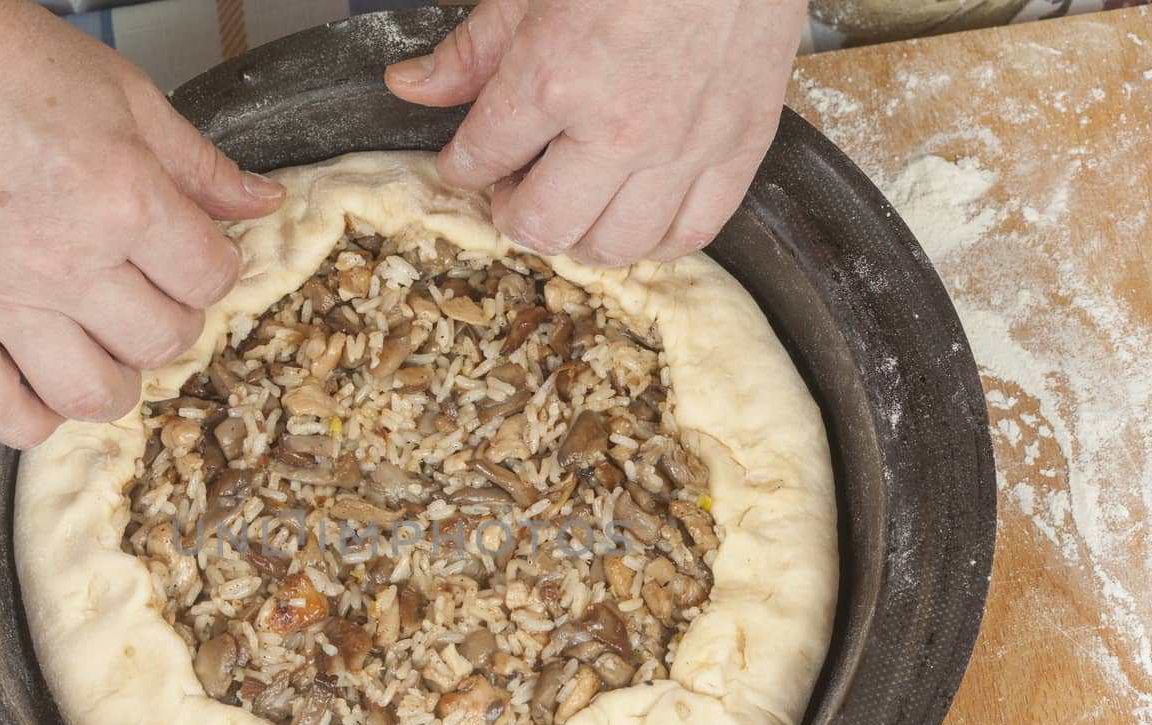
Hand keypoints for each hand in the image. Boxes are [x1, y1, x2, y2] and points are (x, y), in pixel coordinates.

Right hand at [0, 2, 282, 446]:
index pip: (210, 281)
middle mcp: (67, 261)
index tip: (191, 259)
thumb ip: (200, 165)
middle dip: (170, 324)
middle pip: (160, 343)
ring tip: (103, 347)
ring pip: (91, 395)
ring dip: (114, 381)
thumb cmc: (8, 65)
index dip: (213, 272)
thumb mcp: (130, 97)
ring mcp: (3, 296)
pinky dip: (25, 419)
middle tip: (149, 296)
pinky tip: (41, 392)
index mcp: (123, 201)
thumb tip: (264, 204)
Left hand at [385, 0, 804, 266]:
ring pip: (613, 248)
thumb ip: (473, 49)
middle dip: (513, 213)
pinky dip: (654, 239)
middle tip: (516, 185)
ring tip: (573, 199)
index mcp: (556, 78)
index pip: (481, 160)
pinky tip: (634, 212)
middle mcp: (620, 128)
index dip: (462, 166)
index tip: (468, 160)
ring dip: (580, 235)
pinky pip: (690, 234)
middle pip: (542, 228)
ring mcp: (685, 144)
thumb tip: (410, 88)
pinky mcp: (741, 145)